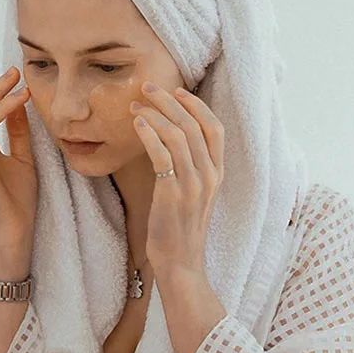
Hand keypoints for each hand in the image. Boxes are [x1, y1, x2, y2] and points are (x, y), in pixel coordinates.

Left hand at [129, 81, 224, 273]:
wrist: (181, 264)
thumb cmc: (180, 230)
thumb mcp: (193, 195)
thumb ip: (189, 169)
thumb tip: (169, 141)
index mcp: (217, 174)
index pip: (215, 128)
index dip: (197, 106)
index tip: (177, 92)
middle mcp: (210, 176)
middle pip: (194, 125)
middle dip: (169, 102)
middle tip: (148, 88)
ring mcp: (193, 185)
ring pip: (178, 135)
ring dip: (155, 114)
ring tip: (135, 105)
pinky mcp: (173, 194)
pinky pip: (162, 155)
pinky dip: (149, 134)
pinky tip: (137, 125)